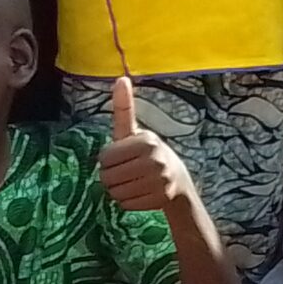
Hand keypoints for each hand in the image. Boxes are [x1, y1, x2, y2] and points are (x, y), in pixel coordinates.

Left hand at [99, 77, 195, 213]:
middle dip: (110, 177)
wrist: (177, 180)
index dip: (108, 159)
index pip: (105, 157)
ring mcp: (160, 180)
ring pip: (115, 193)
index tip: (120, 157)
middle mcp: (156, 160)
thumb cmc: (148, 153)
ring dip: (117, 191)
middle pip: (107, 177)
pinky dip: (127, 202)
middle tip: (124, 173)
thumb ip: (124, 109)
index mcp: (147, 141)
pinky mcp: (161, 198)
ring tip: (131, 183)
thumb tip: (120, 78)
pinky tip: (138, 193)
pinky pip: (126, 205)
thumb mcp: (135, 132)